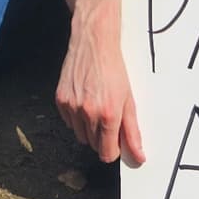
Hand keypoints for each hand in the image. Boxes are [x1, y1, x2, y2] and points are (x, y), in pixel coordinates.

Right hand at [56, 11, 145, 167]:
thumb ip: (132, 132)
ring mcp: (72, 106)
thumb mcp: (129, 100)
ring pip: (80, 135)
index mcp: (108, 114)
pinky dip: (76, 117)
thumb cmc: (113, 69)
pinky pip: (69, 122)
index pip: (107, 153)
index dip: (112, 149)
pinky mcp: (60, 100)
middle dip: (102, 137)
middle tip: (107, 116)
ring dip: (88, 128)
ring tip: (95, 106)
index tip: (115, 140)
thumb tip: (138, 156)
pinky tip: (84, 100)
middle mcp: (88, 112)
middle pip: (93, 145)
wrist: (94, 43)